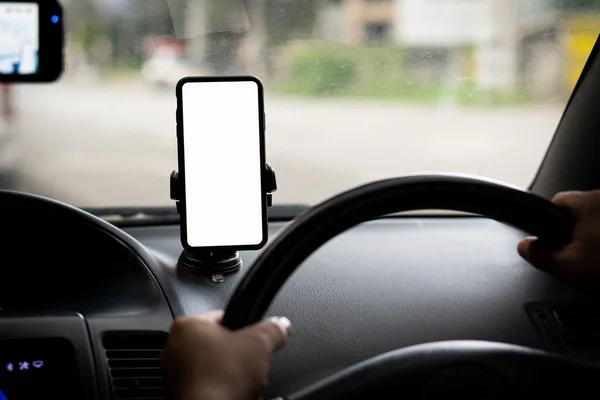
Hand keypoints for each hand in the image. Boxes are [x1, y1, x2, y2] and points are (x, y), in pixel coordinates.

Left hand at [161, 311, 291, 399]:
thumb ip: (272, 330)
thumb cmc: (219, 379)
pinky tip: (233, 395)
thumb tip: (281, 325)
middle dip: (238, 355)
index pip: (223, 316)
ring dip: (230, 374)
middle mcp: (174, 347)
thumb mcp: (258, 345)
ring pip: (213, 367)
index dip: (245, 327)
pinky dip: (220, 390)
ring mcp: (173, 374)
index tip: (254, 338)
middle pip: (219, 344)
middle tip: (250, 363)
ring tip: (243, 383)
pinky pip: (207, 386)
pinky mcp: (179, 394)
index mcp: (187, 326)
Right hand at [517, 190, 599, 284]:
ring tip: (596, 259)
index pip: (557, 201)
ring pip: (596, 221)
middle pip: (578, 211)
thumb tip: (524, 247)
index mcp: (590, 202)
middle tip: (577, 255)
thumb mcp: (570, 266)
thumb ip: (540, 255)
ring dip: (594, 236)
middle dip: (573, 231)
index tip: (551, 237)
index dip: (548, 221)